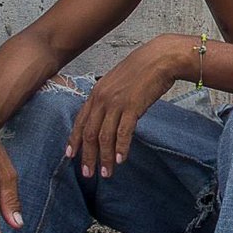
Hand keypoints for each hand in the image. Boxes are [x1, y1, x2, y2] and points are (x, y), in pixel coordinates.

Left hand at [65, 33, 189, 178]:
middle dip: (87, 156)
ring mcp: (116, 103)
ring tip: (106, 173)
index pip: (80, 121)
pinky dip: (121, 147)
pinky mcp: (132, 106)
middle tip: (88, 174)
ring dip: (105, 157)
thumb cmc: (143, 68)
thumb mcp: (118, 82)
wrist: (161, 58)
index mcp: (96, 93)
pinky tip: (121, 159)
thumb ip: (110, 98)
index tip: (71, 156)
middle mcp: (102, 99)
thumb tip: (109, 115)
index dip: (74, 140)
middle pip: (89, 133)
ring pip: (104, 136)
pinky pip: (123, 132)